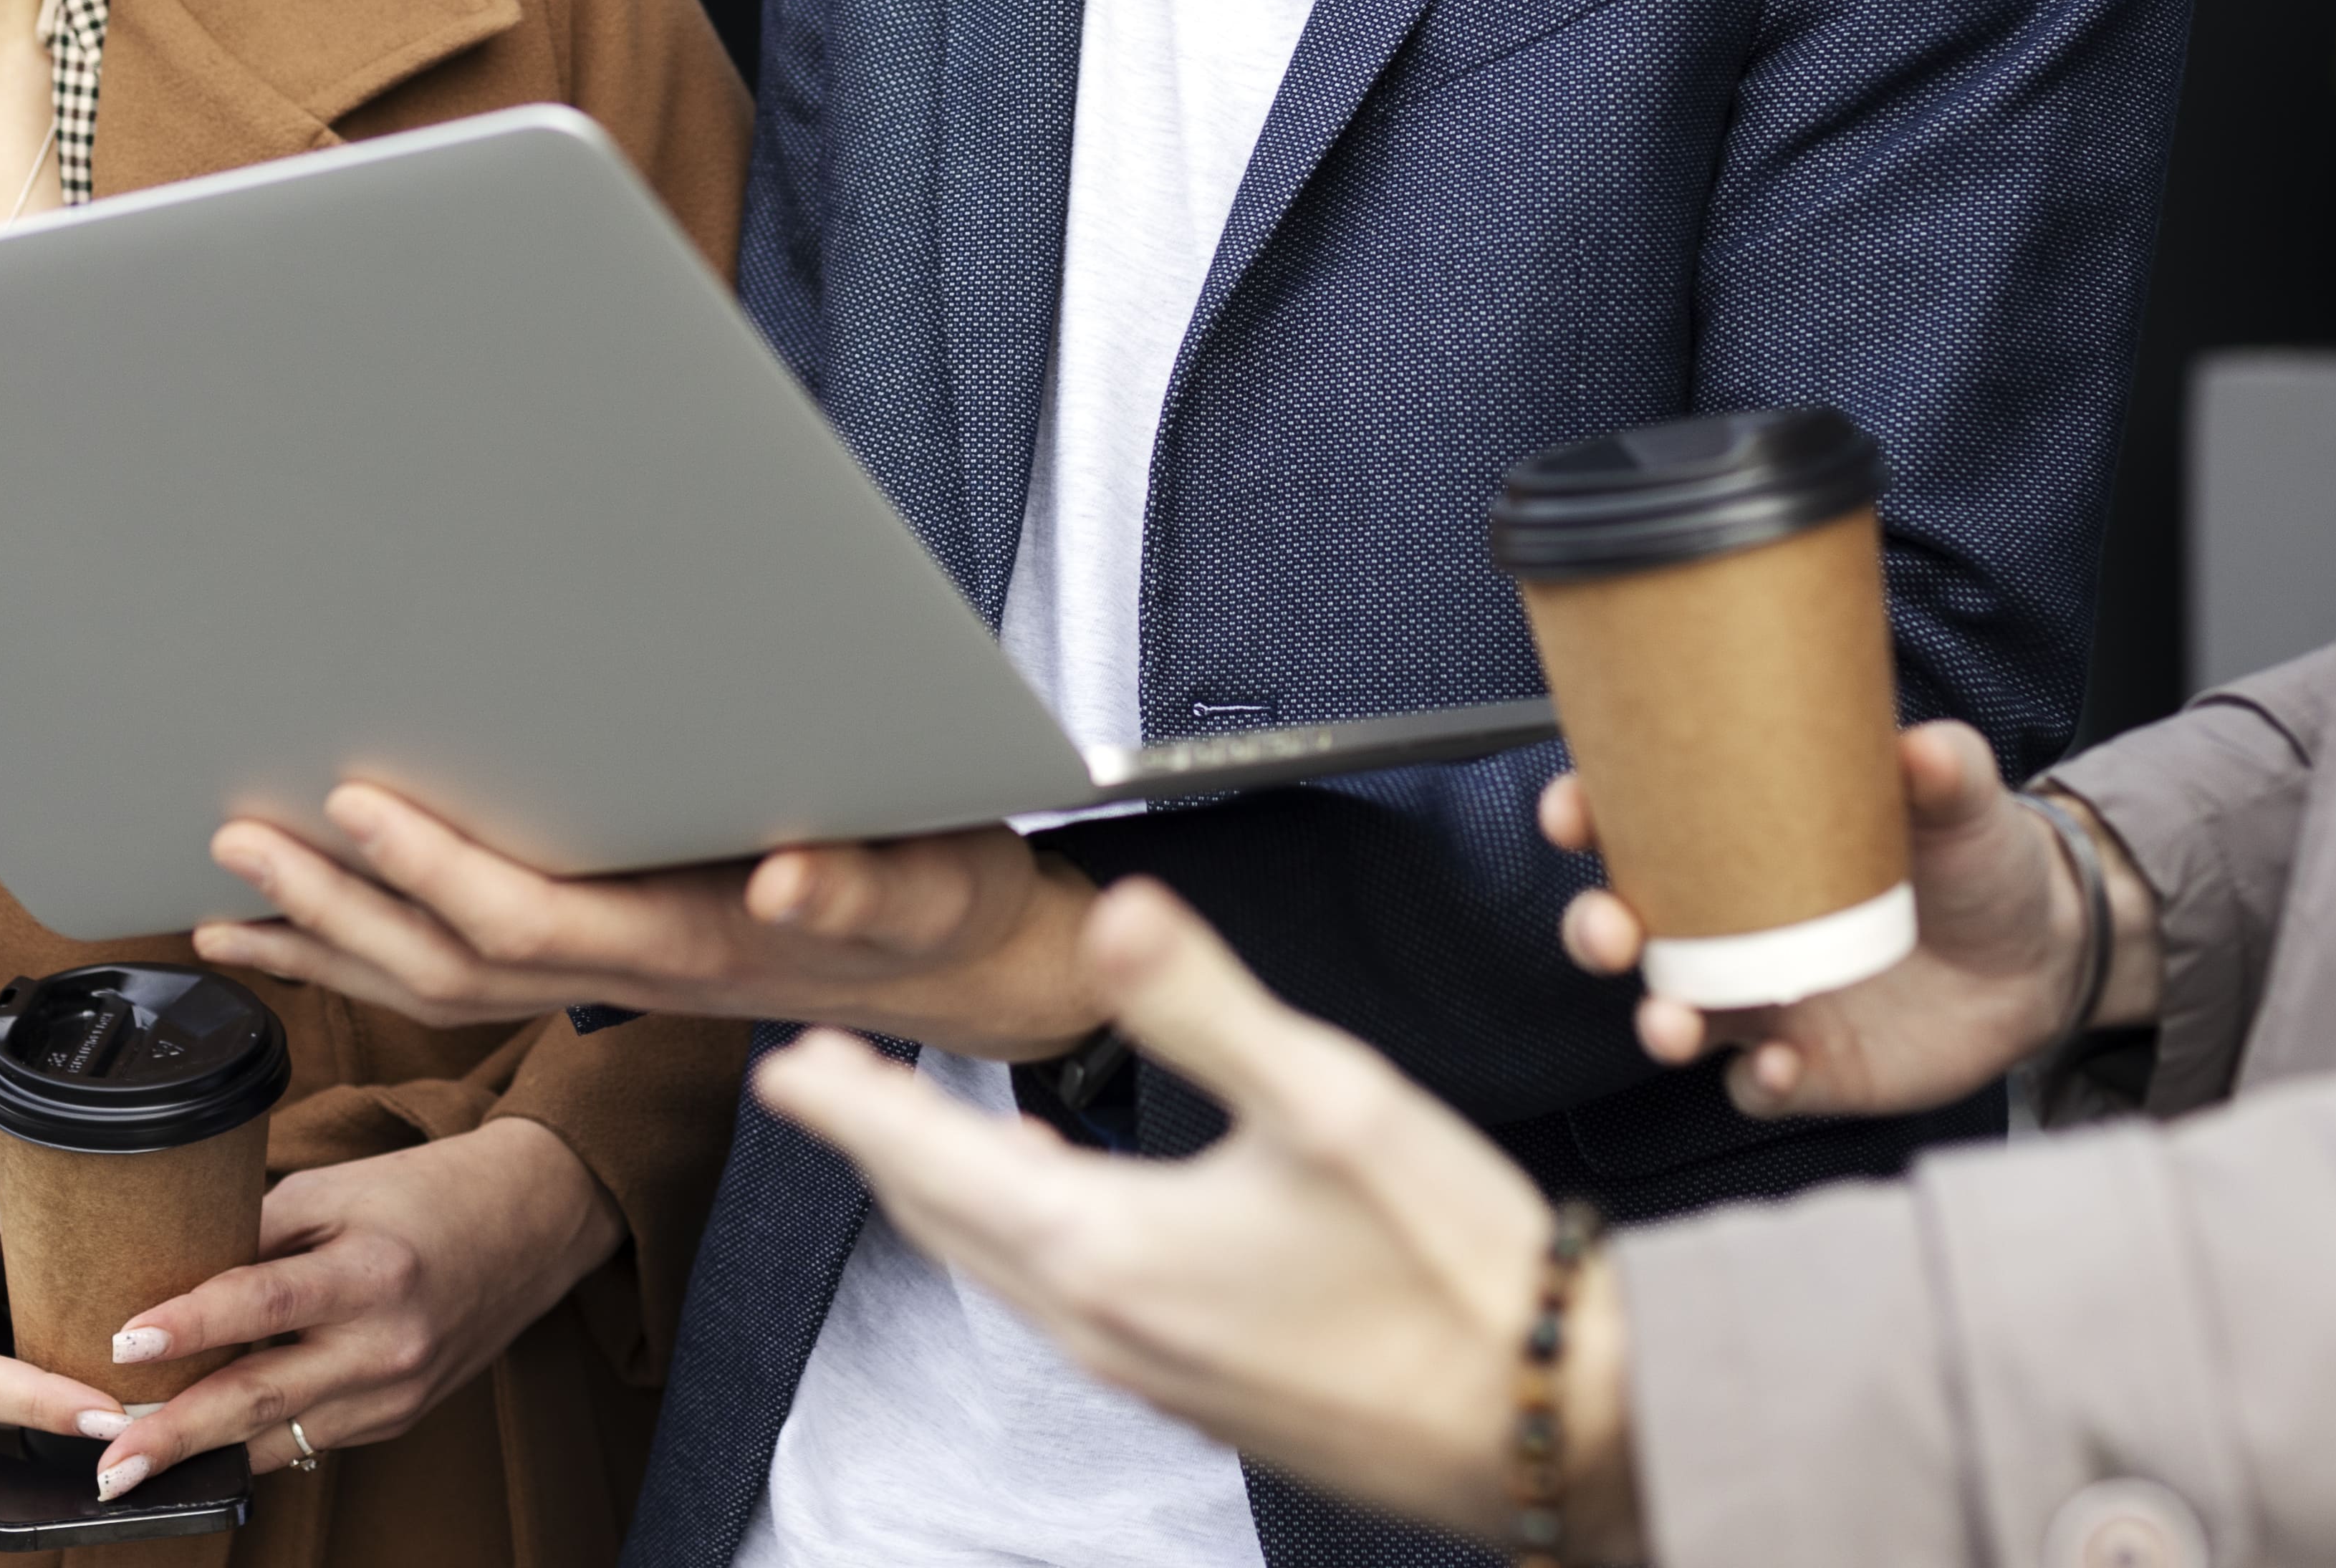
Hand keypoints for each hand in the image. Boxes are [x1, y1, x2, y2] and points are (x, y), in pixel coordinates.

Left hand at [78, 1117, 620, 1500]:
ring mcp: (395, 1391)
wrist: (534, 1223)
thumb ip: (259, 1232)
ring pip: (279, 1436)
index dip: (190, 1324)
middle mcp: (386, 1344)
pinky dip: (255, 1440)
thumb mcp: (340, 1189)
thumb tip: (173, 1277)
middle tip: (109, 1465)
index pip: (264, 1303)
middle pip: (261, 1398)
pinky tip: (206, 1443)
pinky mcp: (397, 1416)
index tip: (121, 1344)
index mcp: (372, 1271)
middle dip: (176, 1436)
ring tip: (132, 1467)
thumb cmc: (429, 1192)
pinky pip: (311, 1436)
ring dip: (204, 1452)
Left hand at [195, 784, 1107, 1057]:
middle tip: (239, 834)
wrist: (965, 964)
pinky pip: (461, 981)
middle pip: (451, 966)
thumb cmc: (943, 895)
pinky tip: (313, 926)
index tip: (356, 802)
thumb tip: (787, 881)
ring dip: (329, 942)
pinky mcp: (608, 967)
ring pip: (438, 985)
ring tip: (229, 895)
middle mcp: (630, 978)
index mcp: (690, 943)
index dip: (437, 868)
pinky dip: (370, 958)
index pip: (534, 920)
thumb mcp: (931, 881)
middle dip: (340, 904)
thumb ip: (859, 884)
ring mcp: (610, 987)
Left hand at [758, 879, 1642, 1558]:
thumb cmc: (1451, 1269)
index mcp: (1112, 1249)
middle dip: (879, 1147)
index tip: (789, 1065)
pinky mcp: (1200, 1391)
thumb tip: (1121, 914)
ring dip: (949, 1196)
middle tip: (824, 1089)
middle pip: (949, 1224)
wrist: (1546, 1420)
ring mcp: (1151, 1371)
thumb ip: (1205, 1003)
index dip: (854, 1104)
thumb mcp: (1326, 1100)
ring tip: (921, 1137)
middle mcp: (1108, 1325)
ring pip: (1004, 1269)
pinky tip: (1063, 1209)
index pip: (935, 1161)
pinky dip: (1027, 1239)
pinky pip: (1066, 1304)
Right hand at [1544, 718, 2157, 1118]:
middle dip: (1596, 930)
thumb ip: (1944, 769)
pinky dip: (1760, 1079)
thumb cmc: (1977, 860)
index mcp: (1748, 843)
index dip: (1590, 814)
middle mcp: (1738, 924)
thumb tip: (1923, 749)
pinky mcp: (1811, 1066)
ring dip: (1659, 1021)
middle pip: (1635, 927)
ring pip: (1678, 1013)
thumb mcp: (1961, 801)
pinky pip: (1759, 1083)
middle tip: (1609, 930)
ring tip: (1672, 1023)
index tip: (1571, 808)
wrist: (2041, 956)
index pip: (1645, 823)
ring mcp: (1768, 999)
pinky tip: (1783, 1064)